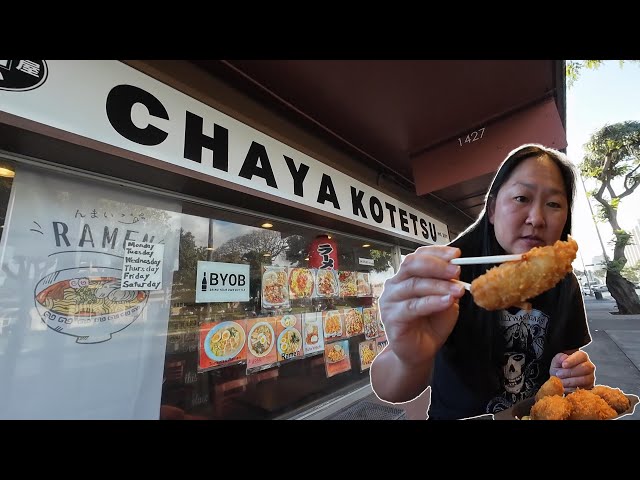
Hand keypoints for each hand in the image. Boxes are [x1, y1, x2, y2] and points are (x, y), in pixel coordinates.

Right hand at [378, 245, 465, 367]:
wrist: (419, 353)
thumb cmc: (431, 325)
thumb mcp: (445, 301)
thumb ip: (447, 286)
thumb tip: (455, 271)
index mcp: (405, 277)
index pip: (417, 256)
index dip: (436, 252)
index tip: (456, 254)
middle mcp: (394, 285)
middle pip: (411, 265)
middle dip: (436, 266)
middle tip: (457, 270)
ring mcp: (389, 301)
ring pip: (413, 285)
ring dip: (439, 286)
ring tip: (458, 290)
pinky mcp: (391, 318)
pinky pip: (413, 307)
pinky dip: (432, 302)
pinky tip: (447, 301)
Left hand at [549, 350, 594, 391]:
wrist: (560, 381)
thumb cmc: (559, 369)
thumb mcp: (556, 362)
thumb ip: (559, 358)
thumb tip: (564, 358)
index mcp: (582, 356)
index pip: (581, 356)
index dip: (572, 361)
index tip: (563, 365)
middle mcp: (589, 366)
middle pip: (585, 368)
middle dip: (570, 372)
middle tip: (559, 374)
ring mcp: (591, 377)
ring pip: (585, 379)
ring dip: (571, 381)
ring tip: (560, 381)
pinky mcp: (590, 387)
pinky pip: (584, 389)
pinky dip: (572, 389)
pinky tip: (564, 387)